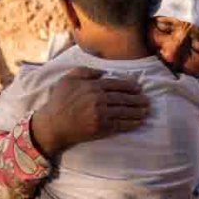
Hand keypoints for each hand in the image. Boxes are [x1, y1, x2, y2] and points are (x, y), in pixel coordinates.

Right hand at [30, 67, 149, 157]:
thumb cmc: (59, 101)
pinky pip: (120, 124)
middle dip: (137, 99)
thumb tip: (103, 72)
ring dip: (138, 111)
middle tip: (147, 100)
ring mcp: (100, 114)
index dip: (130, 86)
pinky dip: (131, 123)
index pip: (117, 84)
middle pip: (123, 97)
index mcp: (93, 86)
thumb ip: (86, 71)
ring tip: (146, 110)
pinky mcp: (101, 127)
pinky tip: (138, 122)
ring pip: (124, 111)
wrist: (52, 124)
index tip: (138, 88)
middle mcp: (98, 99)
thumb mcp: (68, 79)